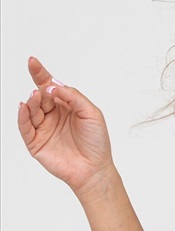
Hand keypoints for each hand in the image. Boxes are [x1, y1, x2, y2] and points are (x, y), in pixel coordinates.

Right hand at [18, 56, 114, 195]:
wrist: (94, 169)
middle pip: (40, 96)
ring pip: (31, 110)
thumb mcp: (91, 113)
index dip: (41, 74)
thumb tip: (53, 87)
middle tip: (43, 91)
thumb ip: (73, 96)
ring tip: (35, 97)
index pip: (50, 87)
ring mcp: (43, 129)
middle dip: (40, 91)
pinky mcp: (36, 143)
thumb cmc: (96, 143)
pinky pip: (25, 127)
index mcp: (66, 106)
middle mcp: (53, 115)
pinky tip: (24, 107)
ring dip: (31, 101)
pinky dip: (22, 116)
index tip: (33, 62)